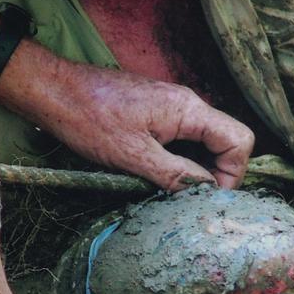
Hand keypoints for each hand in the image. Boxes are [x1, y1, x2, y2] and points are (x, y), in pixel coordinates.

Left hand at [0, 49, 254, 190]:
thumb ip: (175, 174)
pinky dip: (179, 162)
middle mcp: (187, 105)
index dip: (232, 174)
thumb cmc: (89, 120)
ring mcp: (172, 108)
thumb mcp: (134, 156)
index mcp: (188, 110)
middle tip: (191, 202)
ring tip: (172, 193)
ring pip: (204, 144)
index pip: (239, 140)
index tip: (208, 199)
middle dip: (216, 175)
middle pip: (226, 142)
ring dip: (195, 171)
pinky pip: (183, 140)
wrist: (54, 91)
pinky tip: (158, 178)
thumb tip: (205, 193)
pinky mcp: (156, 115)